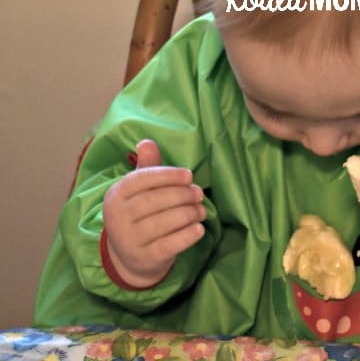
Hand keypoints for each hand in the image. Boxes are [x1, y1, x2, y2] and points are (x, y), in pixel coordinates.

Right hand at [102, 139, 206, 287]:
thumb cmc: (139, 215)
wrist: (129, 258)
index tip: (189, 175)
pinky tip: (199, 228)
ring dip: (188, 213)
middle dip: (182, 195)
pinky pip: (169, 245)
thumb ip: (146, 168)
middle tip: (199, 193)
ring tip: (202, 209)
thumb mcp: (139, 191)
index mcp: (115, 195)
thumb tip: (147, 142)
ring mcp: (129, 240)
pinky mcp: (145, 258)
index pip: (141, 180)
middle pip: (154, 201)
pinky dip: (187, 235)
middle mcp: (117, 218)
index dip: (167, 175)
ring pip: (163, 223)